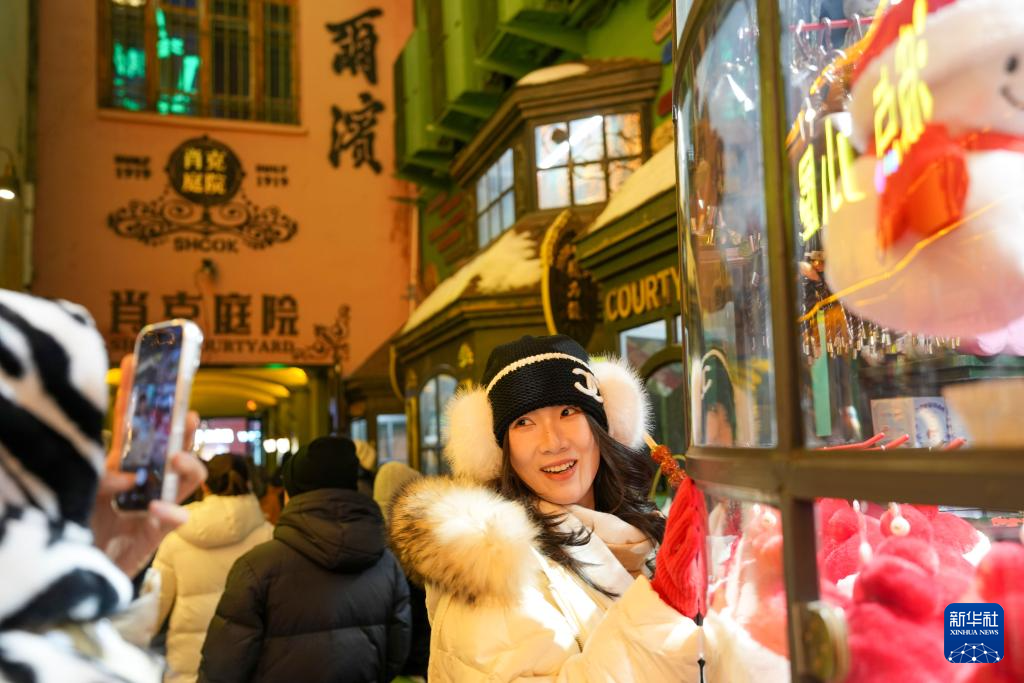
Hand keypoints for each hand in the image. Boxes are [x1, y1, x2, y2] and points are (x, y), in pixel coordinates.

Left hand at [92, 354, 206, 576]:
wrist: (77, 569)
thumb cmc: (76, 523)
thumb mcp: (79, 492)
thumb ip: (102, 480)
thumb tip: (130, 476)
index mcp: (122, 461)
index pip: (132, 419)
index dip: (136, 389)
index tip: (137, 359)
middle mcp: (144, 477)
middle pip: (174, 444)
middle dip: (184, 427)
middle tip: (186, 416)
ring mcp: (155, 501)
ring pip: (189, 476)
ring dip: (189, 464)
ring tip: (176, 461)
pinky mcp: (157, 531)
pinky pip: (177, 518)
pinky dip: (171, 512)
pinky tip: (158, 508)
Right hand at [651, 476, 707, 619]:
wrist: (673, 611)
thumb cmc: (685, 587)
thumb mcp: (691, 561)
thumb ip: (694, 542)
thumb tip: (703, 521)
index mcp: (674, 546)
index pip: (677, 518)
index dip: (683, 500)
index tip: (690, 482)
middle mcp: (670, 551)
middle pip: (674, 522)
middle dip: (682, 502)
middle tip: (690, 484)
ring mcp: (672, 564)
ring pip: (676, 537)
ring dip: (685, 518)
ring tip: (693, 502)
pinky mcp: (679, 577)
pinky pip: (683, 558)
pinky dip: (688, 544)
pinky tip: (695, 532)